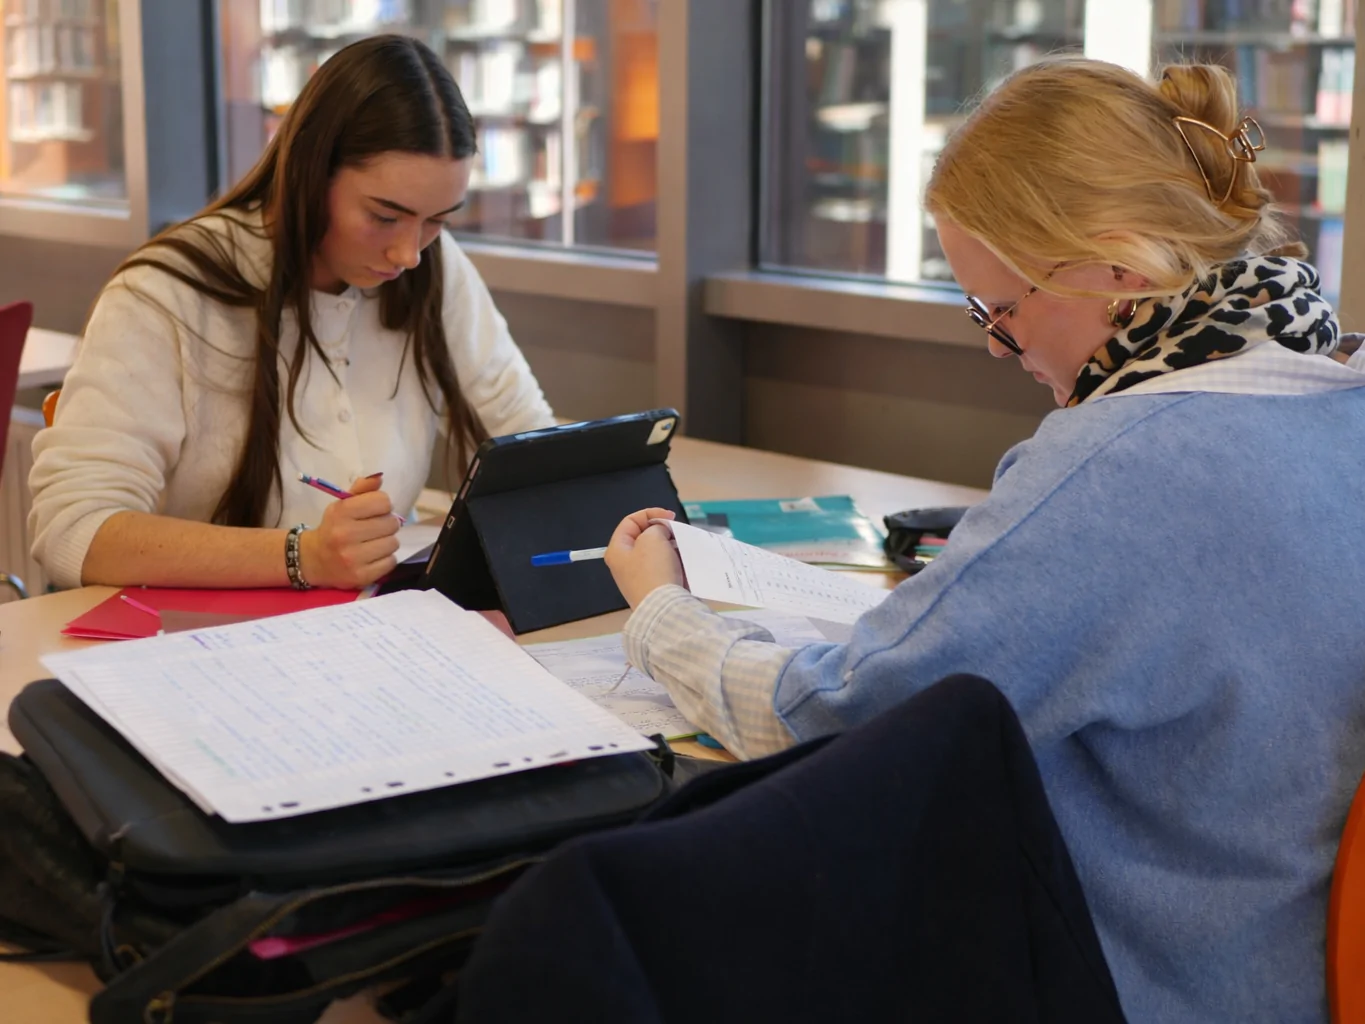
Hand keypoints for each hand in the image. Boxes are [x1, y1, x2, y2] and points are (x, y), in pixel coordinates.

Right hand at [298, 473, 400, 587]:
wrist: (314, 560)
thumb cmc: (334, 528)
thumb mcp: (342, 505)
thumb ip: (362, 489)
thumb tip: (380, 477)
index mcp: (341, 512)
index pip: (383, 502)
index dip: (382, 505)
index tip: (375, 511)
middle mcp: (345, 535)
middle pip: (391, 523)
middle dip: (387, 524)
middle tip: (375, 528)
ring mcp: (353, 558)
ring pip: (393, 543)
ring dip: (387, 542)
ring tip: (374, 543)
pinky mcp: (361, 576)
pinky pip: (391, 562)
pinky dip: (386, 559)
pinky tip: (373, 557)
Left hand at [604, 508, 684, 608]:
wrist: (664, 607)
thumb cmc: (653, 569)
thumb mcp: (653, 538)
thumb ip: (656, 528)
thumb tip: (660, 533)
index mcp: (617, 550)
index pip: (630, 522)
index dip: (650, 514)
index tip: (670, 517)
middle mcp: (624, 564)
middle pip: (643, 537)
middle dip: (662, 532)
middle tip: (676, 533)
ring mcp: (638, 577)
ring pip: (656, 552)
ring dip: (670, 546)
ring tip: (682, 547)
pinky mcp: (653, 587)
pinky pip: (663, 567)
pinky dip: (673, 561)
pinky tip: (684, 561)